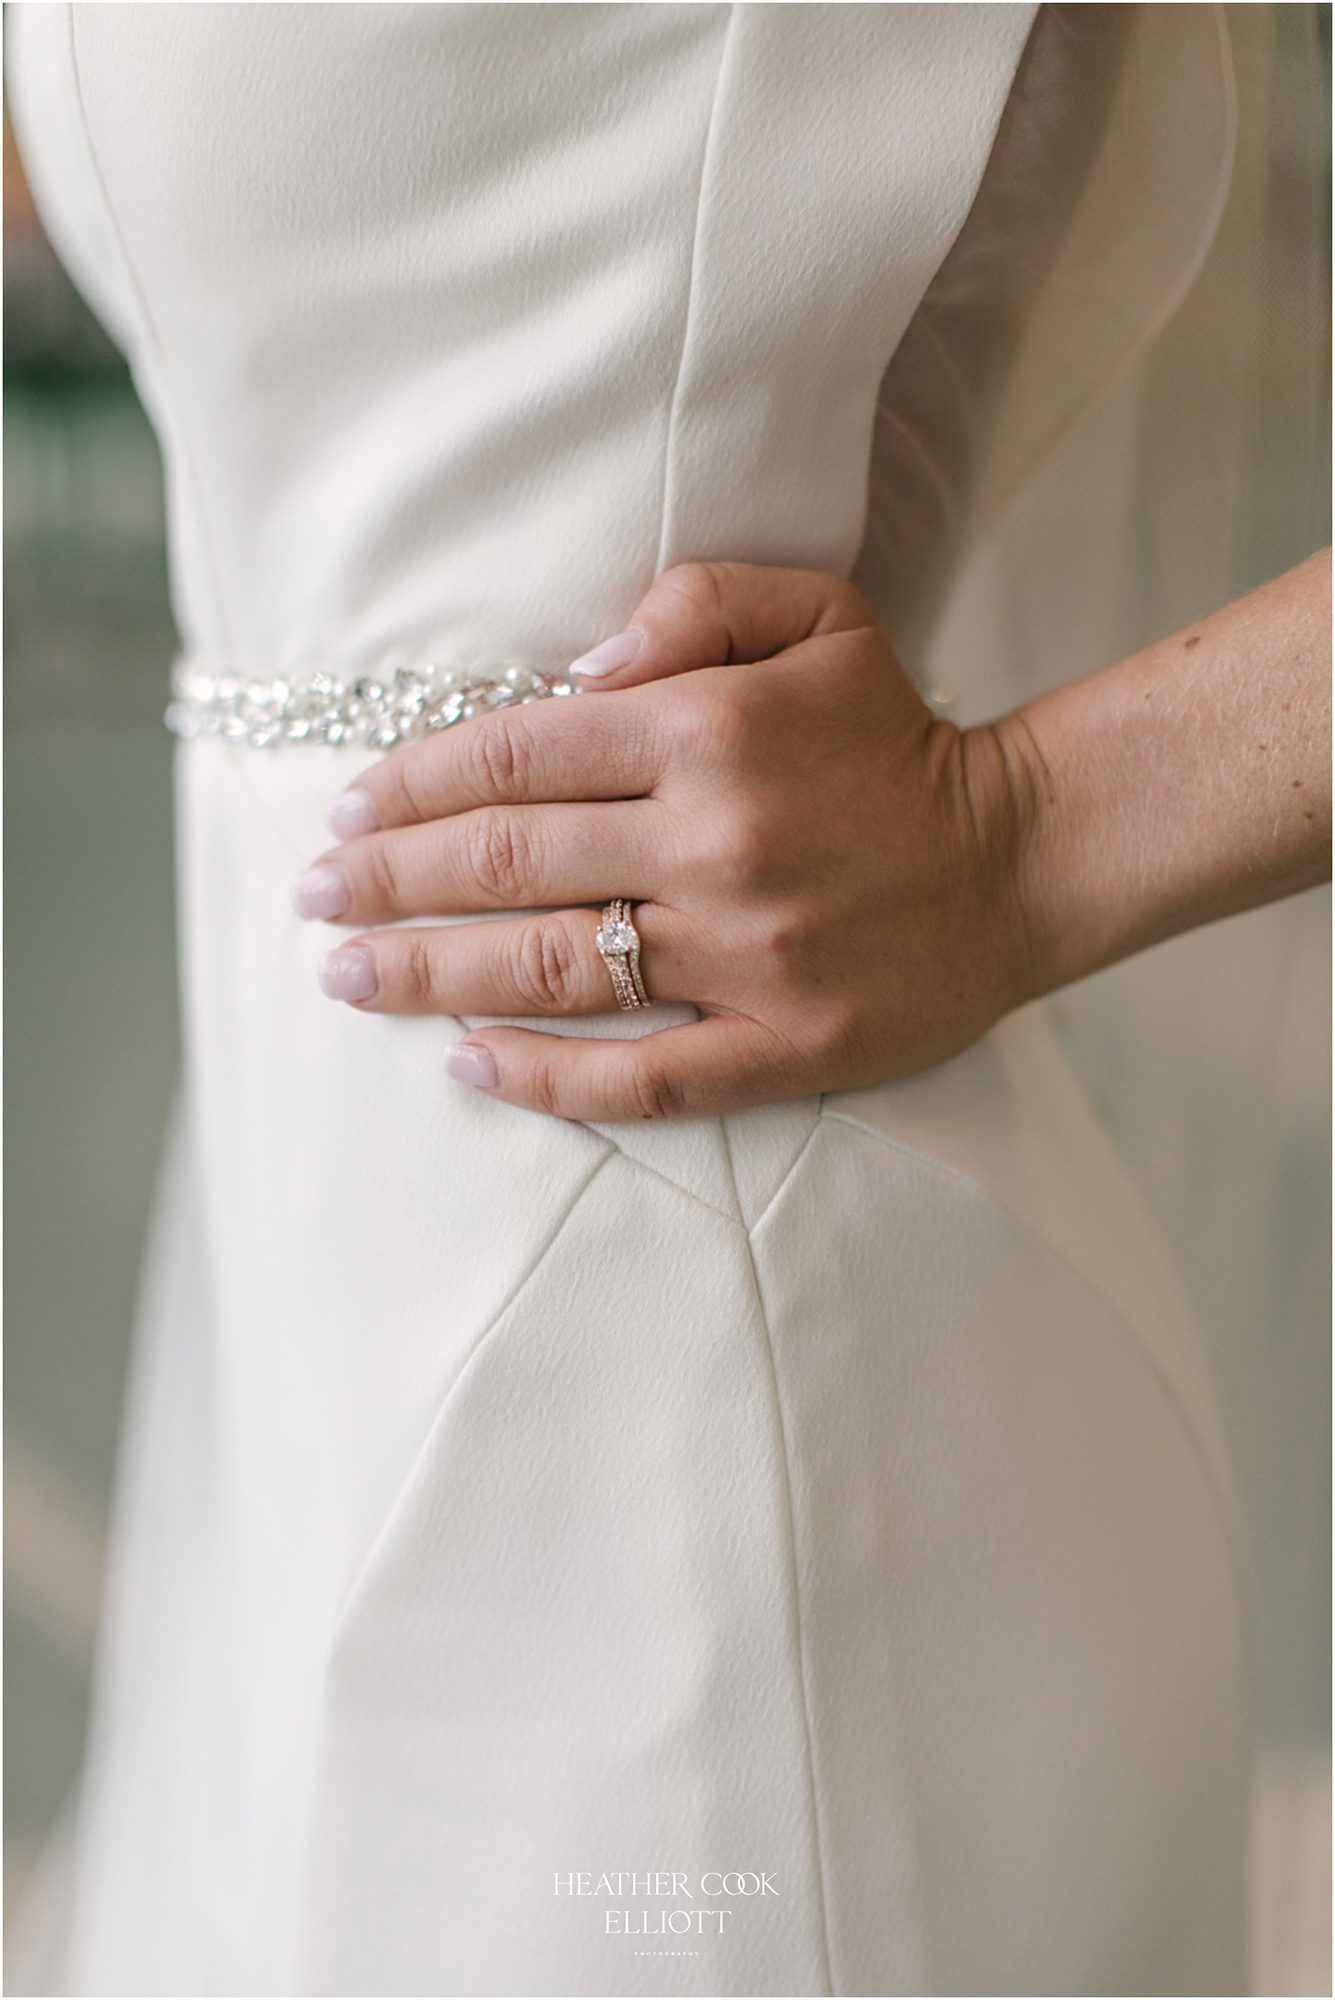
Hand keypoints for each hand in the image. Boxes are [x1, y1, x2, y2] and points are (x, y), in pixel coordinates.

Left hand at [292, 562, 1033, 1119]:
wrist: (1023, 857)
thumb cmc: (898, 734)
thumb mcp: (822, 617)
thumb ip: (697, 604)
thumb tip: (579, 667)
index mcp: (710, 732)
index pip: (516, 755)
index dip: (414, 781)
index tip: (349, 808)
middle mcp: (715, 843)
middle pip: (506, 862)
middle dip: (387, 880)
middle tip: (311, 896)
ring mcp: (747, 956)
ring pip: (551, 968)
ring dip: (429, 973)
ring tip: (347, 977)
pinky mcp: (785, 1046)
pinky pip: (643, 1076)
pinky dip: (546, 1075)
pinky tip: (467, 1064)